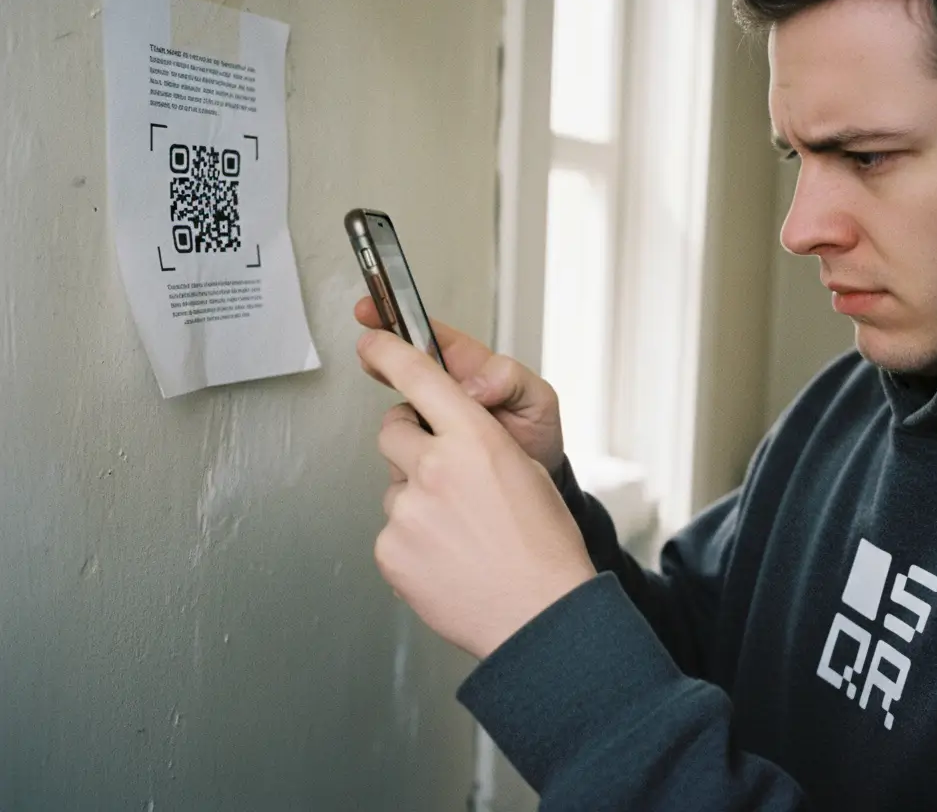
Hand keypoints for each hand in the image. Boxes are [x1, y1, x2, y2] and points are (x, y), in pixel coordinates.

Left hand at [357, 328, 596, 659]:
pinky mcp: (391, 551)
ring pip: (395, 487)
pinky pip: (392, 531)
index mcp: (475, 440)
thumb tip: (447, 437)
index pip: (420, 378)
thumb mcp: (525, 471)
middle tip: (443, 472)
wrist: (540, 615)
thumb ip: (478, 443)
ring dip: (418, 500)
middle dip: (411, 442)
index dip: (390, 353)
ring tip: (460, 533)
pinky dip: (413, 541)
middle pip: (392, 431)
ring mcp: (408, 512)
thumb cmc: (544, 548)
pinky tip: (448, 556)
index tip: (372, 342)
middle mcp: (434, 469)